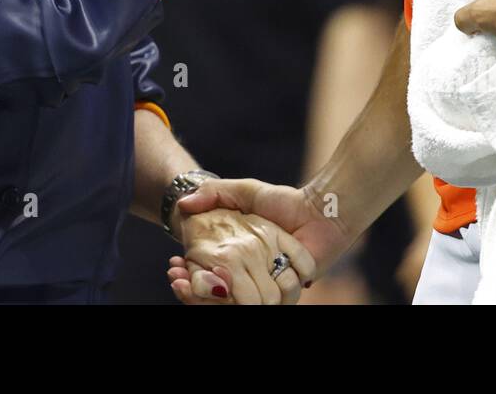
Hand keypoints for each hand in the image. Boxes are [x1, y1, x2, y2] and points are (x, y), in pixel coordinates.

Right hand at [170, 206, 315, 304]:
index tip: (174, 272)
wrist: (321, 213)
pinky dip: (244, 299)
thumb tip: (182, 203)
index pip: (207, 277)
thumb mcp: (247, 191)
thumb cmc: (284, 200)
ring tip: (190, 282)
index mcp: (240, 257)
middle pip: (216, 297)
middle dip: (192, 293)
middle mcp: (252, 275)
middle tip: (177, 279)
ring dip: (211, 299)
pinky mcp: (287, 292)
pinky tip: (227, 288)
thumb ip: (216, 193)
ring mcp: (268, 286)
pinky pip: (267, 303)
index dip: (187, 280)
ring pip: (234, 304)